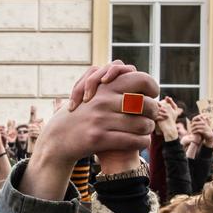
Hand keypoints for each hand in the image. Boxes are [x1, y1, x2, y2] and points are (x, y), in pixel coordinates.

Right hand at [35, 63, 157, 183]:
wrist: (58, 137)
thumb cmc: (80, 113)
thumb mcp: (92, 91)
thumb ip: (110, 81)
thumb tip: (132, 70)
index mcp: (104, 86)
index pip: (142, 79)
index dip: (153, 88)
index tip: (152, 95)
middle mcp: (103, 101)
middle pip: (147, 104)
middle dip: (154, 112)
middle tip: (152, 116)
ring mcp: (100, 119)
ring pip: (142, 124)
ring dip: (149, 129)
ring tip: (146, 129)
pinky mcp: (99, 138)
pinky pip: (133, 140)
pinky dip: (143, 142)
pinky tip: (142, 141)